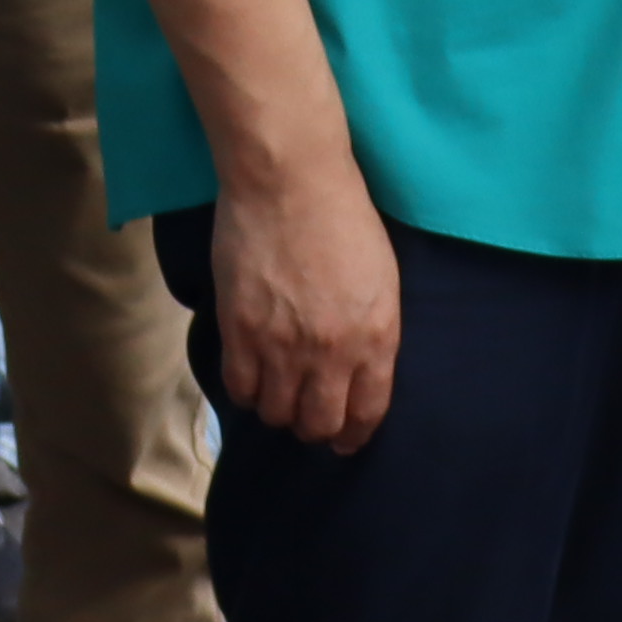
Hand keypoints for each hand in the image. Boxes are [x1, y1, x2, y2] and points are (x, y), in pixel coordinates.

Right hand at [210, 159, 400, 452]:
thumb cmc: (343, 218)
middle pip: (319, 424)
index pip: (366, 413)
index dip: (354, 435)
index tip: (345, 440)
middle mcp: (331, 352)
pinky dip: (244, 392)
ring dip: (277, 411)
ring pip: (276, 413)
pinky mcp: (239, 331)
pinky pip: (239, 388)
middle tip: (307, 417)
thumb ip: (373, 331)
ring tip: (275, 394)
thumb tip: (359, 370)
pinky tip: (249, 378)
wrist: (289, 182)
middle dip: (315, 429)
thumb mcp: (382, 279)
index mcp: (375, 338)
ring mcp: (281, 345)